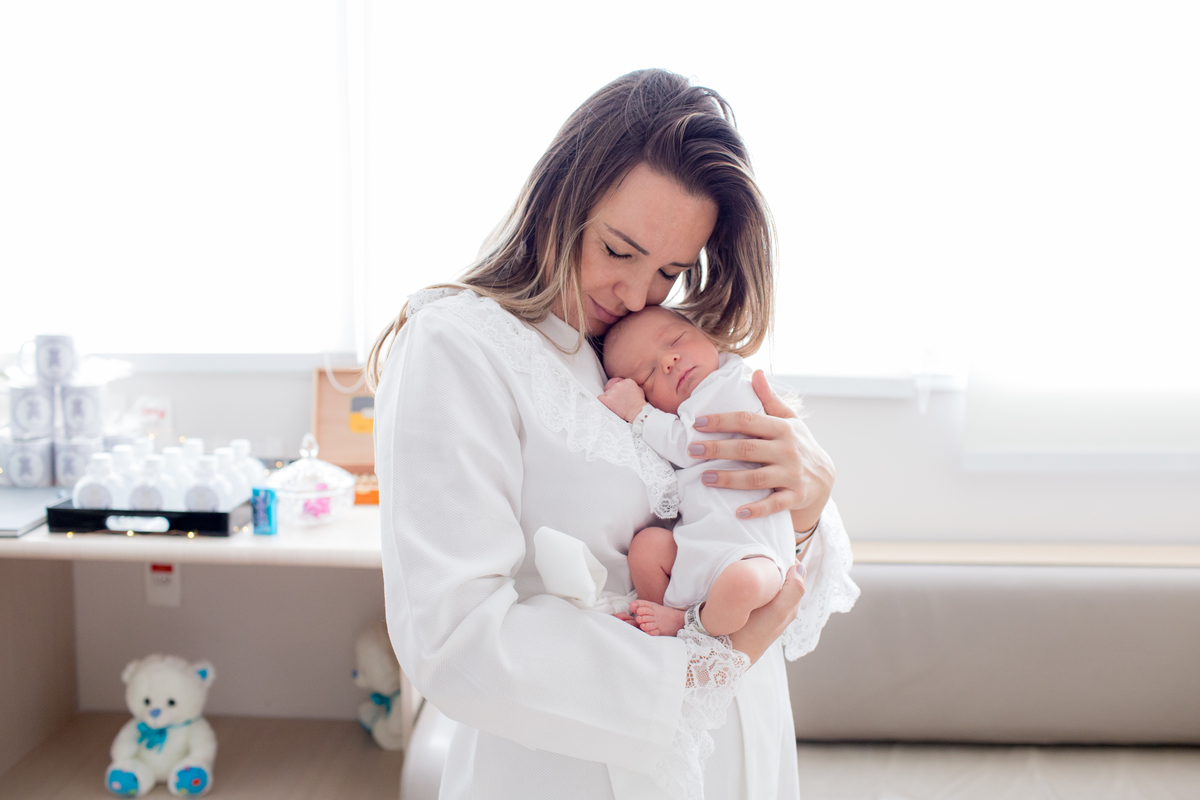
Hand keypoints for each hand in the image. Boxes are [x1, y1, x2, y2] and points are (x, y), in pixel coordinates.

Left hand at [599, 377, 646, 422]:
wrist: (637, 412)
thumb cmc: (639, 403)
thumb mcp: (639, 389)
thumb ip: (631, 385)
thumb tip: (627, 386)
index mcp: (627, 381)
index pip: (618, 381)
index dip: (618, 387)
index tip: (619, 393)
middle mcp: (619, 384)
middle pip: (612, 386)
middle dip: (614, 392)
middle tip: (617, 399)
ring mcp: (612, 391)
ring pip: (607, 392)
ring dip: (610, 397)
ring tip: (616, 404)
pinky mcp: (607, 399)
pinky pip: (600, 397)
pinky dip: (602, 400)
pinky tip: (606, 403)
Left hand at [691, 370, 833, 531]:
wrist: (825, 477)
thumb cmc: (798, 444)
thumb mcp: (789, 420)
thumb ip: (769, 399)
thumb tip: (755, 373)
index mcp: (782, 428)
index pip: (748, 420)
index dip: (721, 421)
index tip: (697, 423)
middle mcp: (787, 450)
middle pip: (747, 449)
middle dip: (717, 449)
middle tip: (691, 451)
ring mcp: (792, 474)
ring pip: (756, 478)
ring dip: (729, 479)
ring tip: (705, 478)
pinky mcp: (795, 496)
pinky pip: (774, 504)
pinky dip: (757, 509)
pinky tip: (738, 513)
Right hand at [729, 563, 805, 664]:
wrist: (723, 657)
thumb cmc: (751, 634)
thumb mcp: (776, 612)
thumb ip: (792, 592)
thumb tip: (799, 567)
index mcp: (789, 607)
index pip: (795, 576)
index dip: (786, 562)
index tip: (772, 552)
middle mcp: (780, 610)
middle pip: (781, 580)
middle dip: (773, 566)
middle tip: (759, 555)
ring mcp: (764, 613)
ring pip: (768, 586)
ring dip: (762, 575)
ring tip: (750, 563)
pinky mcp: (749, 615)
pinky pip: (756, 593)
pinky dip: (752, 584)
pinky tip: (742, 580)